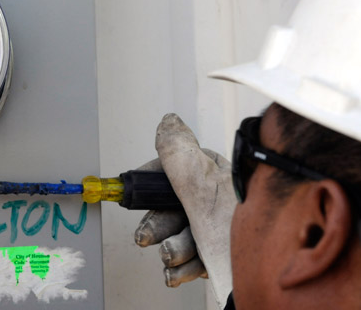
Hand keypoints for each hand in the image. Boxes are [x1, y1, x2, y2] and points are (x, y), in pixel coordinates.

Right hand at [134, 114, 235, 307]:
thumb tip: (167, 123)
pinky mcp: (221, 257)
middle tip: (151, 236)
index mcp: (221, 177)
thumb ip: (180, 158)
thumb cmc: (248, 242)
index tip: (140, 192)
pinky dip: (181, 267)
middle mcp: (221, 201)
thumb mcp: (206, 195)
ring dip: (171, 248)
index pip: (176, 165)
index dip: (153, 180)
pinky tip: (182, 271)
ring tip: (178, 256)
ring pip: (179, 233)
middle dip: (159, 225)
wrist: (270, 287)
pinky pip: (190, 257)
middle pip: (172, 205)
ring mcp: (221, 231)